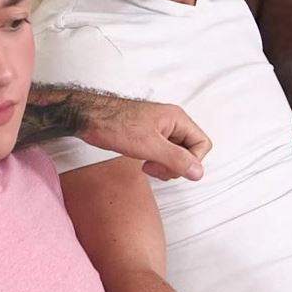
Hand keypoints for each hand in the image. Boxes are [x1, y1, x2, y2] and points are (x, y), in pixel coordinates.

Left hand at [79, 98, 210, 179]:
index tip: (171, 168)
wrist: (89, 118)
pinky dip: (156, 162)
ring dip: (165, 166)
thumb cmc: (115, 124)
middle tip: (155, 168)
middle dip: (176, 165)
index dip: (191, 161)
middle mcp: (171, 122)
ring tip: (147, 166)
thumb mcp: (149, 145)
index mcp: (177, 119)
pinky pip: (163, 153)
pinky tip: (143, 163)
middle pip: (190, 151)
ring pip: (176, 154)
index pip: (202, 144)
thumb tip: (198, 172)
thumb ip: (176, 159)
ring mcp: (160, 129)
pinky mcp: (148, 136)